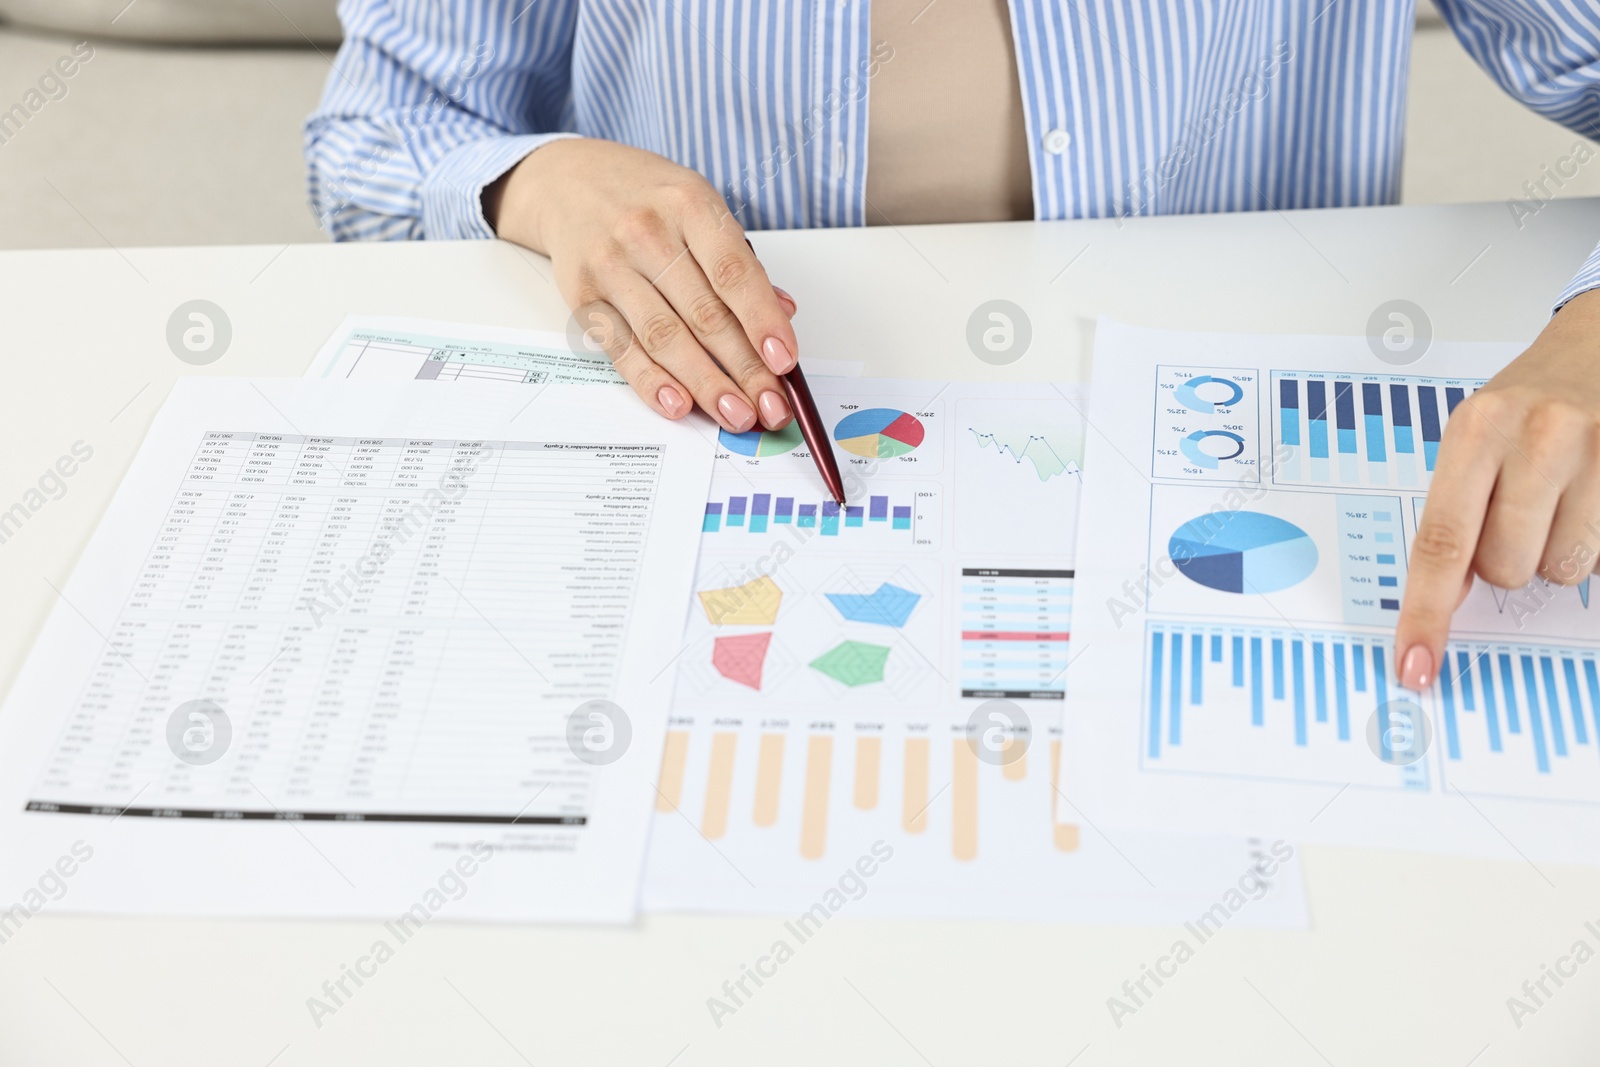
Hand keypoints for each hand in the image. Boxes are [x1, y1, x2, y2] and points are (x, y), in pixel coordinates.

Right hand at [484, 138, 798, 432]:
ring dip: (706, 383)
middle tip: (771, 406)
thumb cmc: (644, 196)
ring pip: (665, 337)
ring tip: (737, 414)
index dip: (762, 321)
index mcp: (689, 204)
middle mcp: (647, 233)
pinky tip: (678, 404)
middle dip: (744, 368)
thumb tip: (782, 312)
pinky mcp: (582, 297)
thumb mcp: (697, 206)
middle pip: (704, 314)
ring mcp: (611, 266)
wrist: (567, 181)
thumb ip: (737, 260)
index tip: (784, 360)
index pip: (734, 272)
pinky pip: (622, 348)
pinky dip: (651, 381)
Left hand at [1395, 289, 1599, 688]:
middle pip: (1507, 567)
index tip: (1414, 664)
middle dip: (1507, 559)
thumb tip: (1446, 596)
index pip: (1442, 544)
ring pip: (1562, 568)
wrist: (1595, 346)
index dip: (1427, 613)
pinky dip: (1592, 541)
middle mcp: (1536, 437)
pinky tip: (1588, 500)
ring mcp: (1596, 452)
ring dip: (1555, 552)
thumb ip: (1457, 513)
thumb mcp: (1474, 440)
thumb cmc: (1526, 403)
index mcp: (1475, 431)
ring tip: (1559, 501)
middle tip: (1518, 513)